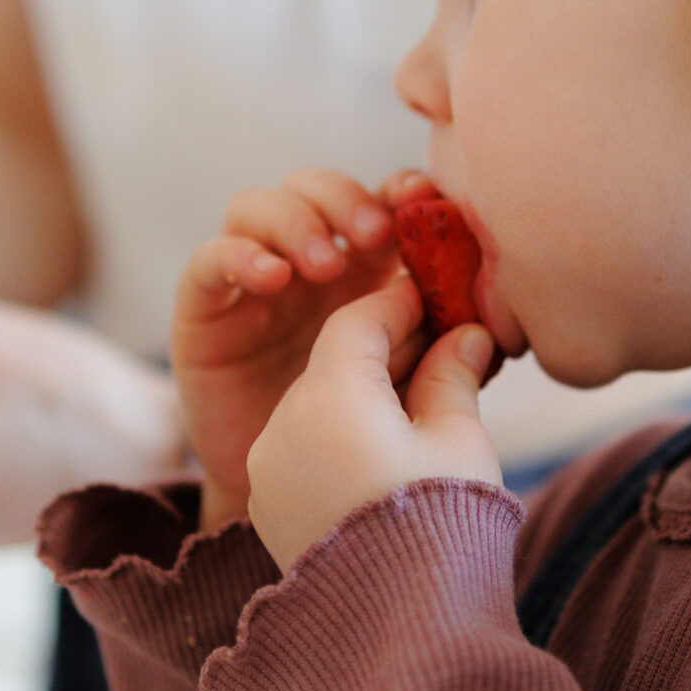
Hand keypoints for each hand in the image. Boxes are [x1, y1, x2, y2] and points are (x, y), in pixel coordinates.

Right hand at [172, 168, 428, 530]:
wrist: (289, 503)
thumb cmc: (357, 441)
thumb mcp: (405, 392)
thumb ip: (440, 357)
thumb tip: (486, 330)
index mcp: (362, 269)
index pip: (375, 201)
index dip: (399, 189)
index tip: (424, 199)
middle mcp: (303, 263)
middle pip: (316, 188)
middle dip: (347, 198)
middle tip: (376, 235)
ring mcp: (250, 280)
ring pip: (257, 205)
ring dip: (296, 221)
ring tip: (325, 264)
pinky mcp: (204, 308)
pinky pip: (209, 258)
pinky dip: (240, 254)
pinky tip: (272, 277)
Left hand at [246, 275, 503, 569]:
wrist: (405, 627)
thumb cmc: (443, 524)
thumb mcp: (458, 439)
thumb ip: (454, 376)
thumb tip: (465, 337)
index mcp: (328, 396)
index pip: (356, 322)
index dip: (398, 304)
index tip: (436, 300)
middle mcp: (282, 426)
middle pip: (332, 364)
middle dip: (385, 351)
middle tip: (443, 346)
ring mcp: (270, 471)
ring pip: (316, 408)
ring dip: (362, 397)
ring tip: (422, 402)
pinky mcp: (272, 508)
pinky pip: (304, 451)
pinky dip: (340, 437)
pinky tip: (386, 449)